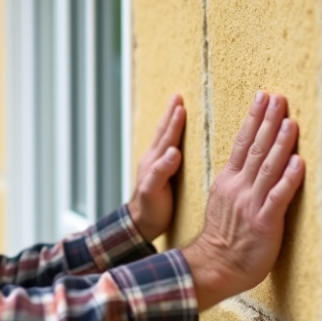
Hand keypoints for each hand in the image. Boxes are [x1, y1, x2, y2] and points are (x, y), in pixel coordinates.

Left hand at [128, 95, 185, 241]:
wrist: (139, 224)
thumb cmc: (150, 210)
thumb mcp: (155, 193)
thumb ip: (162, 172)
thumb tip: (174, 151)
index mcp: (155, 163)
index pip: (168, 138)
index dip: (176, 122)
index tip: (182, 105)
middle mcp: (153, 160)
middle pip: (163, 132)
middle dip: (171, 114)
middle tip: (177, 96)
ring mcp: (154, 165)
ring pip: (162, 138)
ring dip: (169, 121)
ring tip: (175, 107)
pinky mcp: (157, 172)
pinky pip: (164, 147)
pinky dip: (169, 135)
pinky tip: (172, 135)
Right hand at [184, 91, 304, 309]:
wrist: (214, 267)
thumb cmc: (224, 238)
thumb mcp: (224, 201)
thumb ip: (238, 181)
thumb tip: (253, 162)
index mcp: (228, 181)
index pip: (242, 143)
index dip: (254, 119)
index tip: (263, 97)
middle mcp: (238, 188)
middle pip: (256, 149)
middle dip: (268, 121)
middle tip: (279, 98)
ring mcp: (251, 205)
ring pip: (267, 168)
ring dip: (281, 144)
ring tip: (291, 122)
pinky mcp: (265, 223)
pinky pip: (278, 197)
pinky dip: (289, 179)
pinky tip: (300, 163)